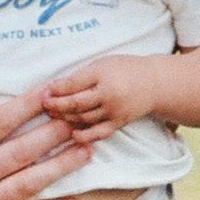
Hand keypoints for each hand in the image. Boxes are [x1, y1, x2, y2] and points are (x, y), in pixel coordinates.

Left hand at [42, 55, 159, 142]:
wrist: (155, 83)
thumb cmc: (125, 69)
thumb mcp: (103, 64)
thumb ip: (82, 75)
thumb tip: (56, 87)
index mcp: (103, 73)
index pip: (73, 83)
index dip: (56, 89)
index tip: (44, 91)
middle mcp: (108, 93)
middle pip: (76, 103)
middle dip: (57, 105)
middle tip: (44, 105)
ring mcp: (114, 110)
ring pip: (84, 118)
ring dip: (66, 118)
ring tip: (54, 116)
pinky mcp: (119, 122)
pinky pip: (98, 132)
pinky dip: (84, 136)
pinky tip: (73, 134)